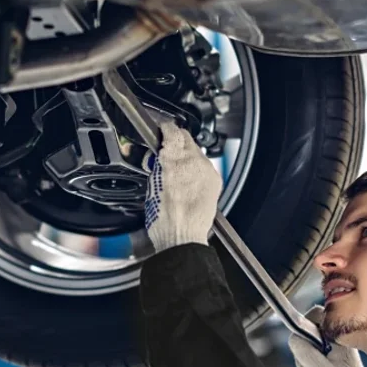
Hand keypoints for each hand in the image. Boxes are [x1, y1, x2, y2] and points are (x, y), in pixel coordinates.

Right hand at [143, 121, 222, 251]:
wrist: (183, 237)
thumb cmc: (164, 219)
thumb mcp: (151, 185)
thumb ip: (159, 165)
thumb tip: (161, 155)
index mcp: (173, 161)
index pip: (172, 131)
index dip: (165, 128)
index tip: (162, 129)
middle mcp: (193, 162)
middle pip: (187, 138)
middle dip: (176, 140)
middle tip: (167, 147)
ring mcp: (207, 171)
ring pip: (197, 151)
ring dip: (187, 154)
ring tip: (176, 168)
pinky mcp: (215, 180)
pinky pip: (205, 165)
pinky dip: (196, 167)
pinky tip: (188, 178)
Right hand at [287, 306, 366, 366]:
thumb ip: (305, 353)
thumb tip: (293, 337)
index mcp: (339, 334)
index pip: (314, 314)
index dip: (303, 328)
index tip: (303, 346)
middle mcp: (334, 335)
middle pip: (305, 332)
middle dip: (303, 354)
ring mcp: (329, 344)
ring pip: (304, 346)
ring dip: (305, 365)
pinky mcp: (326, 354)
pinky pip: (307, 356)